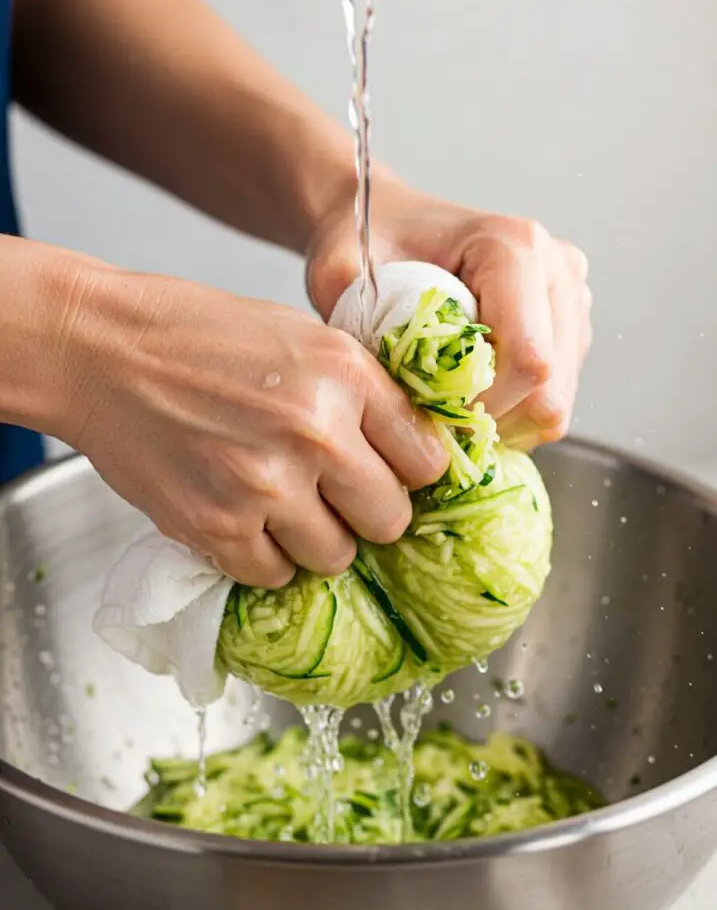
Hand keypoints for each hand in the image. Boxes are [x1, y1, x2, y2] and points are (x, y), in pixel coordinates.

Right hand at [63, 268, 446, 586]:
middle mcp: (315, 432)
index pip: (426, 460)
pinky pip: (273, 574)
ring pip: (336, 557)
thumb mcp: (300, 336)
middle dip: (368, 513)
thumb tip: (408, 449)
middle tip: (337, 496)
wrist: (99, 349)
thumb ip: (359, 391)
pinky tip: (244, 518)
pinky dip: (264, 556)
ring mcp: (265, 484)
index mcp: (345, 374)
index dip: (409, 472)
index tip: (391, 474)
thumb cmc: (196, 335)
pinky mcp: (215, 526)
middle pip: (389, 519)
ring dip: (316, 540)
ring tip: (283, 505)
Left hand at [307, 174, 591, 450]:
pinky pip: (552, 398)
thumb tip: (384, 398)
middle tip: (437, 419)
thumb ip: (359, 325)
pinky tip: (470, 395)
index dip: (482, 406)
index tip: (430, 411)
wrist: (387, 218)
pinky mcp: (569, 325)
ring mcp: (569, 299)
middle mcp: (556, 270)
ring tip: (450, 404)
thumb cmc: (368, 238)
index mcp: (511, 247)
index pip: (528, 360)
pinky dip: (512, 412)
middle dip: (493, 421)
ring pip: (555, 403)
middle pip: (550, 392)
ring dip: (503, 421)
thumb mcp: (342, 273)